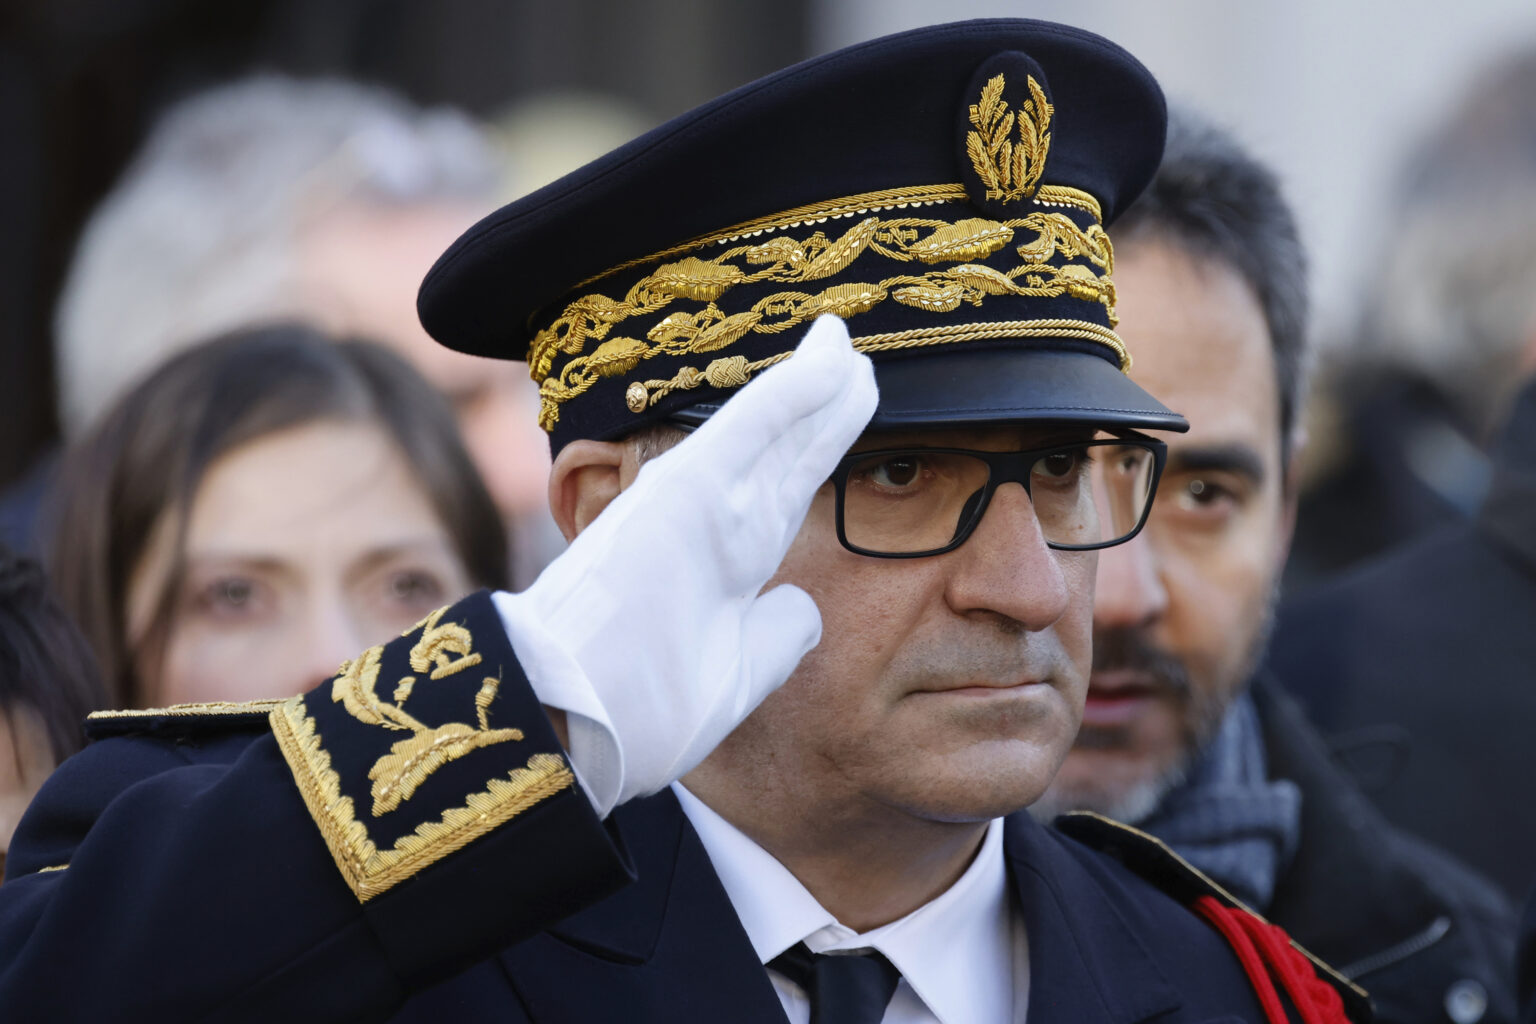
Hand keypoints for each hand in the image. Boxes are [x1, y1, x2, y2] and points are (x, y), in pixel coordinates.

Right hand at [497, 316, 876, 814]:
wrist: (578, 720)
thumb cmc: (643, 705)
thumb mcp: (738, 671)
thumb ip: (776, 631)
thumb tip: (804, 603)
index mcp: (725, 565)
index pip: (786, 492)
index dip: (819, 451)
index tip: (848, 419)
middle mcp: (719, 524)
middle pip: (790, 454)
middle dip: (827, 410)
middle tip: (855, 362)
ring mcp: (703, 500)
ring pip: (781, 429)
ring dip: (820, 386)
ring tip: (847, 345)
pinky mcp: (689, 485)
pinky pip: (757, 424)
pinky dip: (797, 387)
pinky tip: (832, 350)